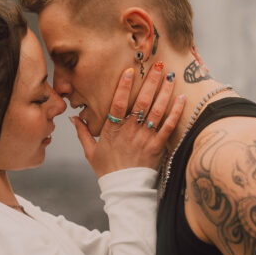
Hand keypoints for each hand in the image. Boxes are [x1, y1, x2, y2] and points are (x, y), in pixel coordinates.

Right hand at [71, 64, 185, 176]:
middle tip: (157, 65)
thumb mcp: (90, 151)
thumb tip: (73, 117)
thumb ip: (83, 132)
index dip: (124, 87)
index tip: (130, 71)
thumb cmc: (107, 170)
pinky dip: (176, 112)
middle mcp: (130, 131)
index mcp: (113, 130)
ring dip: (165, 91)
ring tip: (171, 75)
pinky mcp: (158, 146)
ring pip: (157, 110)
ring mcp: (145, 138)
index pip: (118, 104)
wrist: (124, 190)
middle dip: (150, 81)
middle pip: (141, 102)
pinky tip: (181, 98)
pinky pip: (169, 126)